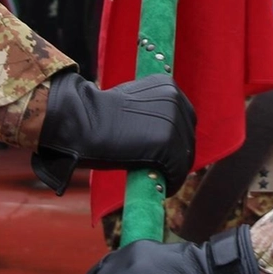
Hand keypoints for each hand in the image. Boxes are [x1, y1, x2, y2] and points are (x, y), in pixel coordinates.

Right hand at [31, 72, 195, 194]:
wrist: (84, 122)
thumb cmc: (98, 114)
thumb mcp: (131, 100)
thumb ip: (152, 111)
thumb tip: (162, 132)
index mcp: (168, 86)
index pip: (184, 116)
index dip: (176, 137)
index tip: (165, 151)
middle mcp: (176, 100)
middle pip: (187, 136)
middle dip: (176, 154)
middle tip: (161, 168)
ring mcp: (174, 122)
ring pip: (184, 155)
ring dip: (174, 170)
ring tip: (159, 180)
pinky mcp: (169, 145)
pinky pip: (178, 171)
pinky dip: (172, 182)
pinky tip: (161, 187)